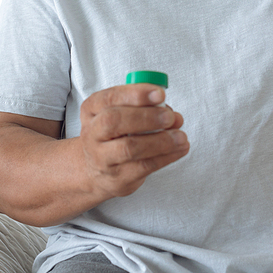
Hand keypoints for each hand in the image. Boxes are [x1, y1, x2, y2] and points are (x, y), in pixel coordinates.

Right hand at [80, 83, 188, 201]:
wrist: (97, 170)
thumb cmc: (115, 134)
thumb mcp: (121, 113)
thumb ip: (144, 106)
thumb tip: (171, 112)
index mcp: (92, 110)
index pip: (109, 97)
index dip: (136, 94)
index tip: (160, 94)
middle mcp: (92, 134)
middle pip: (113, 121)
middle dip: (146, 117)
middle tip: (170, 117)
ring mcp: (102, 159)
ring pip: (130, 148)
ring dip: (161, 140)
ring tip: (181, 136)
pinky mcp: (117, 178)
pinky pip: (144, 166)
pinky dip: (167, 156)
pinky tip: (180, 148)